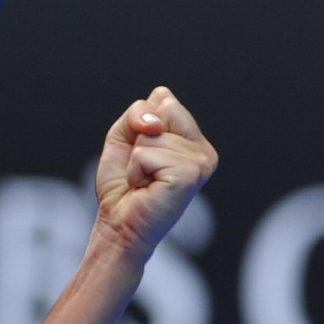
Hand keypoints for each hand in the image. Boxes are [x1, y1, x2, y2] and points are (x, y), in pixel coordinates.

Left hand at [94, 86, 217, 263]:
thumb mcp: (124, 137)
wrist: (119, 225)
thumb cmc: (123, 185)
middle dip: (139, 138)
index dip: (138, 124)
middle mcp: (203, 150)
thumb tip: (155, 121)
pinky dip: (136, 170)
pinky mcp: (190, 175)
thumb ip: (138, 114)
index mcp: (193, 139)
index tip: (142, 155)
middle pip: (161, 109)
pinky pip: (147, 153)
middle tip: (143, 169)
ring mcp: (201, 163)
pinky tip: (146, 188)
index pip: (164, 99)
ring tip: (144, 181)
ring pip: (151, 133)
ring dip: (136, 159)